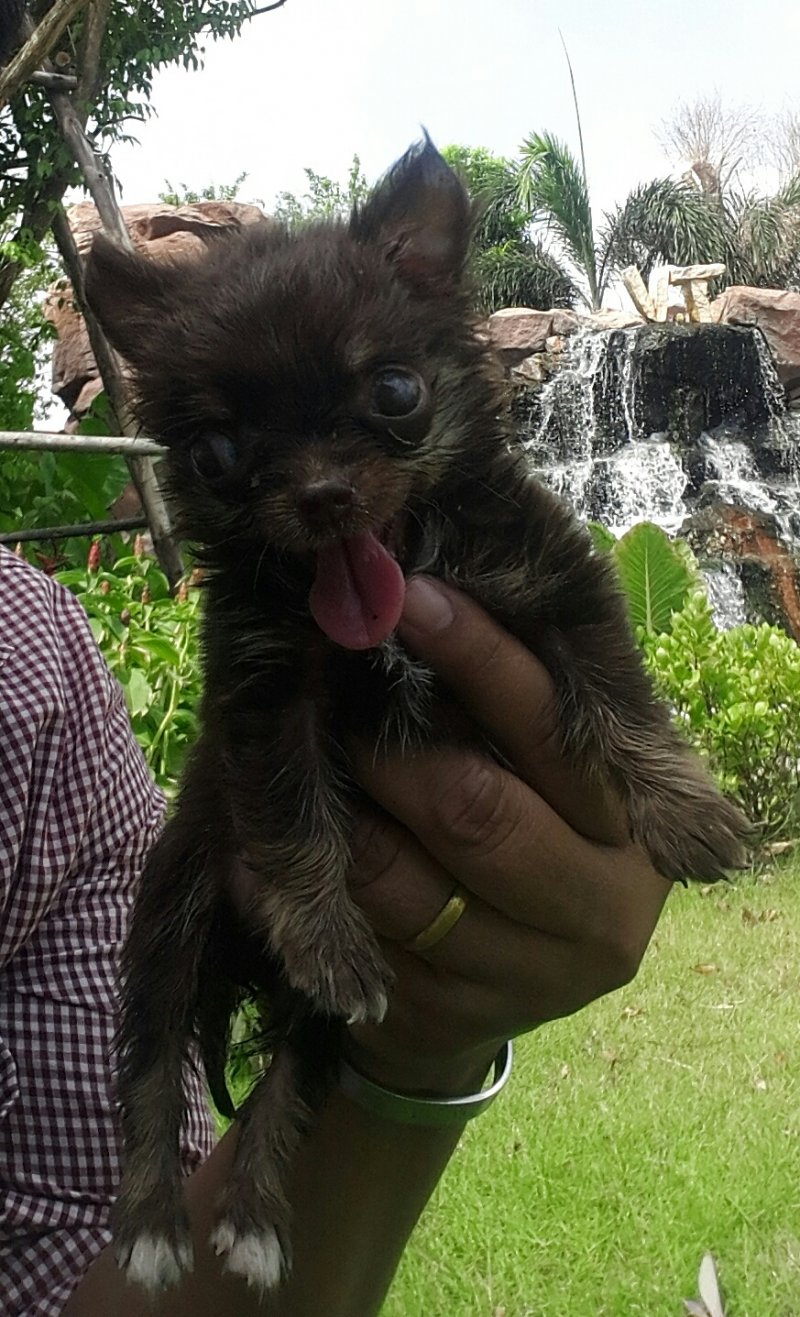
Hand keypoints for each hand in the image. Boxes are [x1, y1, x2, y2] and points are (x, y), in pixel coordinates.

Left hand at [346, 577, 671, 1095]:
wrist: (499, 974)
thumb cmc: (521, 826)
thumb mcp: (541, 769)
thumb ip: (512, 704)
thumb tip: (422, 583)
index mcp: (634, 826)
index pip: (551, 730)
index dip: (476, 657)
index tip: (406, 595)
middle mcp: (603, 910)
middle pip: (474, 811)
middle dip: (387, 746)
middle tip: (332, 693)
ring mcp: (529, 981)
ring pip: (400, 881)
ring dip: (342, 813)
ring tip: (310, 761)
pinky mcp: (453, 1020)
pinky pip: (359, 940)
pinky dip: (313, 884)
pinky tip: (292, 844)